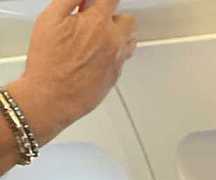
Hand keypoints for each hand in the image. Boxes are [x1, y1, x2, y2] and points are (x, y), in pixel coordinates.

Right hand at [9, 0, 135, 142]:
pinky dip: (113, 53)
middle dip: (112, 16)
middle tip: (93, 20)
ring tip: (97, 38)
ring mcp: (117, 61)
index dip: (103, 0)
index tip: (95, 2)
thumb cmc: (49, 62)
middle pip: (127, 20)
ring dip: (117, 35)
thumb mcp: (52, 18)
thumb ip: (71, 0)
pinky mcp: (115, 77)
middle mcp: (113, 42)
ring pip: (129, 41)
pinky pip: (122, 59)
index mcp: (98, 23)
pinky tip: (96, 55)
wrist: (52, 97)